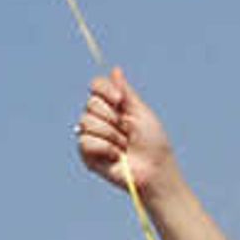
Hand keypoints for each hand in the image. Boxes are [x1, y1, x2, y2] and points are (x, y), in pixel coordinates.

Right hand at [76, 70, 179, 199]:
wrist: (154, 169)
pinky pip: (85, 141)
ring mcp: (92, 136)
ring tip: (123, 147)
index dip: (105, 91)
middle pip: (90, 104)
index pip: (95, 86)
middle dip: (113, 118)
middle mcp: (99, 119)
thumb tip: (115, 69)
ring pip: (86, 122)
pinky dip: (105, 148)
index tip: (120, 101)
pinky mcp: (87, 154)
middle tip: (127, 131)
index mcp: (112, 106)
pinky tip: (115, 157)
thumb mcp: (141, 112)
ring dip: (111, 135)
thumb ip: (126, 92)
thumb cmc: (153, 142)